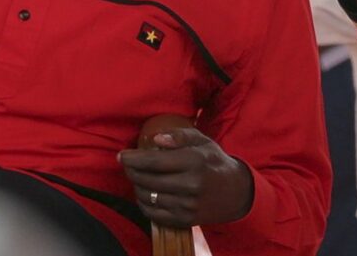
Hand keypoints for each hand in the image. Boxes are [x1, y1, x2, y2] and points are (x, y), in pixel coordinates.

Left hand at [119, 127, 252, 227]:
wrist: (234, 192)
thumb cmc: (214, 161)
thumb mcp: (202, 141)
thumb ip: (179, 136)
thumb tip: (155, 140)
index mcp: (195, 161)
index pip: (154, 161)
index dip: (133, 159)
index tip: (121, 156)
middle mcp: (190, 185)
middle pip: (147, 180)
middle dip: (132, 171)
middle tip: (128, 165)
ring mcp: (187, 205)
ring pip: (147, 197)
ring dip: (137, 186)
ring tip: (138, 177)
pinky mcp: (184, 220)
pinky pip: (153, 213)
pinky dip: (144, 203)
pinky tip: (145, 193)